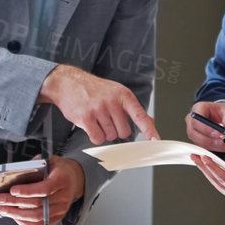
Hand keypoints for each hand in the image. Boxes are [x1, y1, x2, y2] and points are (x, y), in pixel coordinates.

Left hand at [0, 156, 84, 224]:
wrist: (75, 180)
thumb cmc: (59, 170)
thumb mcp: (51, 161)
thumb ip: (36, 164)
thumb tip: (17, 171)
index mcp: (62, 180)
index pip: (45, 189)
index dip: (27, 191)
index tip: (12, 190)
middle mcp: (64, 196)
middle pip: (38, 204)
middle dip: (15, 202)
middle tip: (0, 199)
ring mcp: (61, 209)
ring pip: (37, 217)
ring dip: (17, 214)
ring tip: (4, 209)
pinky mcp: (58, 217)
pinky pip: (40, 224)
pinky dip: (25, 222)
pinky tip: (15, 216)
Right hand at [39, 65, 159, 144]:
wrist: (68, 83)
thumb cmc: (95, 89)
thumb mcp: (117, 93)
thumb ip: (133, 109)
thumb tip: (150, 122)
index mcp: (124, 95)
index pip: (140, 116)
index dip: (149, 130)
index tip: (156, 141)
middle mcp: (113, 102)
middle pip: (124, 132)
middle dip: (116, 129)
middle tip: (106, 118)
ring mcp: (99, 109)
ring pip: (110, 136)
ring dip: (104, 132)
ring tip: (96, 118)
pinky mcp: (86, 117)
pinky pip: (97, 138)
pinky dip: (95, 136)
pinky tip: (90, 124)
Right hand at [185, 100, 224, 149]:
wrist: (221, 116)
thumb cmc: (222, 112)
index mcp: (198, 109)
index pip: (196, 121)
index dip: (206, 129)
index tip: (218, 134)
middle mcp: (192, 120)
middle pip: (194, 134)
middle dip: (209, 140)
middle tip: (222, 142)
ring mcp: (193, 131)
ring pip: (200, 143)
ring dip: (216, 147)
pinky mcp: (198, 140)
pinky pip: (204, 147)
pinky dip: (217, 149)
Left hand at [192, 154, 224, 204]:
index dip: (214, 169)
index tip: (206, 159)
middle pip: (217, 182)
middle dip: (205, 169)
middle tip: (196, 157)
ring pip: (217, 184)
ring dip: (207, 172)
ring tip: (198, 160)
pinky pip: (221, 184)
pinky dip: (214, 174)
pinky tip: (208, 167)